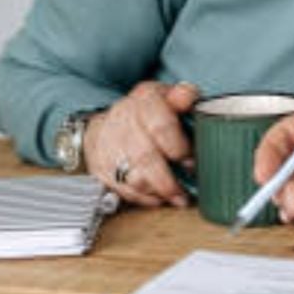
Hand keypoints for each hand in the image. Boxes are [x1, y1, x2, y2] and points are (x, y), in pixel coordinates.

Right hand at [83, 81, 198, 207]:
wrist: (110, 123)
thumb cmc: (150, 112)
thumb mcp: (168, 97)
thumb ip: (183, 96)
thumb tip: (188, 95)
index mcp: (145, 100)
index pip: (161, 126)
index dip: (179, 148)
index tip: (191, 162)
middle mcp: (124, 120)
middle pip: (146, 156)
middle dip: (168, 179)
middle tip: (185, 191)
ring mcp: (109, 144)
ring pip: (133, 176)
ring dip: (157, 191)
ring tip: (176, 197)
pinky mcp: (101, 166)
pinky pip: (121, 188)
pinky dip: (142, 197)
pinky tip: (157, 198)